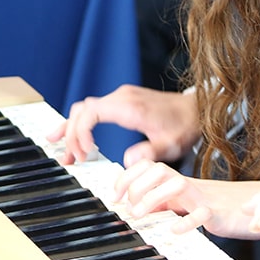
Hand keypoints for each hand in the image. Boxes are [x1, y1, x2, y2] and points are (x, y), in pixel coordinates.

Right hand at [46, 84, 200, 165]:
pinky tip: (70, 136)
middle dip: (72, 135)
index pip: (91, 113)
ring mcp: (121, 97)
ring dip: (72, 129)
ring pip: (85, 108)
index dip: (81, 133)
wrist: (197, 109)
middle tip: (71, 159)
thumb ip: (150, 152)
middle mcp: (123, 98)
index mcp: (131, 107)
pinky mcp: (123, 101)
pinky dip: (81, 123)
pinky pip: (94, 109)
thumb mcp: (171, 144)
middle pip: (82, 111)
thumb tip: (128, 161)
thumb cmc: (185, 125)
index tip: (85, 153)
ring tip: (63, 151)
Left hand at [116, 160, 259, 239]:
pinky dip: (186, 223)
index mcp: (180, 182)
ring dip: (154, 198)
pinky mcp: (218, 214)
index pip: (149, 167)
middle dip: (137, 186)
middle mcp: (190, 186)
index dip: (128, 177)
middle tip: (128, 208)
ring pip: (177, 184)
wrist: (257, 207)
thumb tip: (134, 205)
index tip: (115, 196)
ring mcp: (204, 198)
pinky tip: (174, 229)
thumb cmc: (221, 207)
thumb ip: (163, 203)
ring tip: (141, 215)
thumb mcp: (186, 204)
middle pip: (159, 170)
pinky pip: (202, 214)